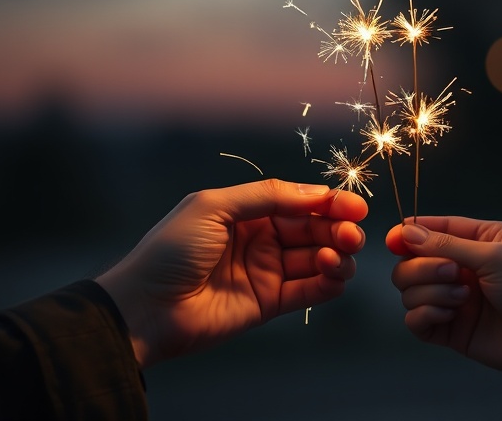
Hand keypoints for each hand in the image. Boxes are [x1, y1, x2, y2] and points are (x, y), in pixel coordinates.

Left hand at [97, 179, 367, 368]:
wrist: (145, 309)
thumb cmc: (170, 251)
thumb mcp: (213, 207)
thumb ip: (266, 195)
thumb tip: (317, 192)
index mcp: (248, 211)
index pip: (300, 202)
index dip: (330, 202)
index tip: (356, 206)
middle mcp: (262, 239)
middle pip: (315, 229)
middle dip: (339, 228)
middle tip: (352, 234)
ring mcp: (267, 272)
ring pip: (319, 260)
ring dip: (337, 255)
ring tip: (336, 256)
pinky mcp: (270, 303)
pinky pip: (310, 291)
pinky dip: (329, 282)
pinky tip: (332, 274)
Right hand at [386, 217, 501, 383]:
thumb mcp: (494, 256)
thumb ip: (447, 245)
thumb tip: (406, 232)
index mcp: (479, 240)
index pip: (432, 229)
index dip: (409, 233)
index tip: (394, 239)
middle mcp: (463, 267)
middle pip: (410, 261)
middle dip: (423, 267)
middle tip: (453, 275)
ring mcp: (454, 300)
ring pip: (408, 290)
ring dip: (430, 292)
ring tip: (462, 299)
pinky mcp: (449, 330)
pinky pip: (414, 320)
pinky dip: (424, 315)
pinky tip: (448, 316)